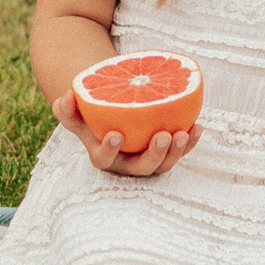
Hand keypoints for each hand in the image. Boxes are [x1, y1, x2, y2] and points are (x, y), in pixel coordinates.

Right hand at [53, 90, 198, 177]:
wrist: (111, 112)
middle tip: (162, 136)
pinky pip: (180, 151)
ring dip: (176, 151)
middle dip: (154, 155)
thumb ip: (67, 107)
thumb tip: (66, 97)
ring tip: (183, 133)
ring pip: (164, 165)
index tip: (116, 134)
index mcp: (103, 154)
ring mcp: (148, 160)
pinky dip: (190, 142)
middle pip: (142, 168)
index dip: (109, 150)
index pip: (103, 159)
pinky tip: (198, 126)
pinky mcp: (166, 153)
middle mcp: (127, 163)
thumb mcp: (77, 110)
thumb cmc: (92, 112)